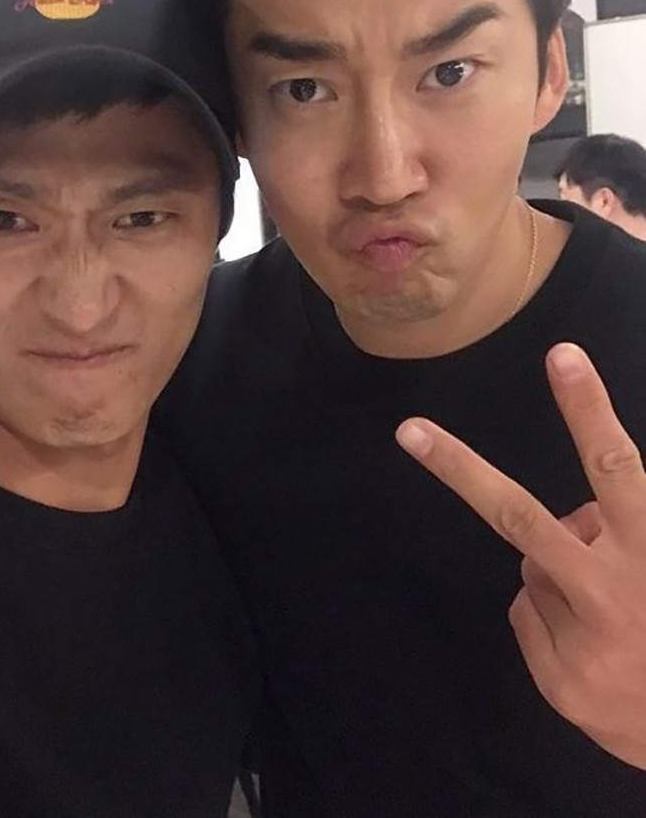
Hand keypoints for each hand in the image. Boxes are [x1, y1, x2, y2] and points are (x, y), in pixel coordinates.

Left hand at [396, 342, 645, 769]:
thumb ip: (628, 526)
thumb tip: (581, 512)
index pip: (615, 466)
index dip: (588, 409)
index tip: (560, 355)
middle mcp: (613, 589)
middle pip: (518, 515)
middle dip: (460, 469)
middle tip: (409, 430)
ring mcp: (581, 638)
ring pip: (531, 567)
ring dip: (561, 572)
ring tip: (614, 612)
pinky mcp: (559, 678)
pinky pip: (529, 615)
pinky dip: (553, 616)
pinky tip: (596, 645)